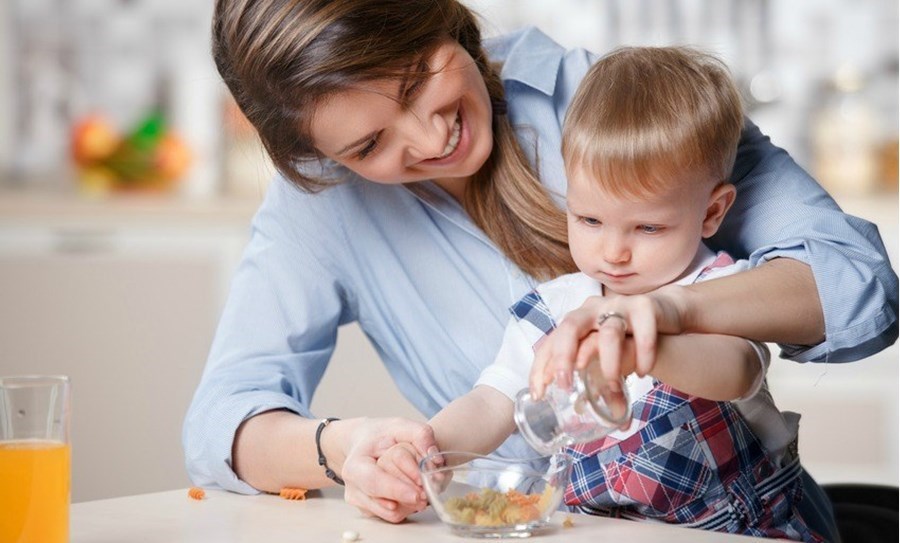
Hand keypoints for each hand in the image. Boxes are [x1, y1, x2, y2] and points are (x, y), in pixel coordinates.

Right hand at [341, 418, 440, 522]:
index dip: (397, 490)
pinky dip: (408, 506)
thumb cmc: (381, 436)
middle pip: (385, 502)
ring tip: (422, 487)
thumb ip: (419, 434)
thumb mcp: (400, 426)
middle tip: (430, 490)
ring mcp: (360, 501)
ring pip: (392, 513)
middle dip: (411, 498)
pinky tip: (411, 490)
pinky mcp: (370, 511)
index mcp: (355, 464)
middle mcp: (353, 487)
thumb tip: (434, 455)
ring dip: (412, 503)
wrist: (365, 444)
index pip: (374, 482)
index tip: (420, 493)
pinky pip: (394, 516)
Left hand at [529, 285, 686, 398]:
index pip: (550, 342)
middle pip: (568, 327)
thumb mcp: (605, 358)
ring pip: (609, 332)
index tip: (538, 394)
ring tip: (613, 385)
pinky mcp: (645, 308)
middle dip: (562, 358)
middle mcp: (592, 311)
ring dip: (609, 363)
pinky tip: (642, 372)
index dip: (540, 367)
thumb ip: (597, 381)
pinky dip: (643, 354)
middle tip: (565, 386)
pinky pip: (643, 332)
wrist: (662, 312)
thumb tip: (588, 413)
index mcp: (577, 322)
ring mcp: (618, 306)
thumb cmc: (627, 339)